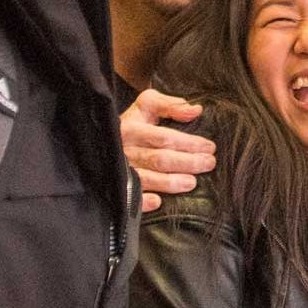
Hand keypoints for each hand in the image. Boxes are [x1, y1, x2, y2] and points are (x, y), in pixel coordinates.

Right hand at [121, 89, 216, 211]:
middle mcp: (125, 150)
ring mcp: (120, 170)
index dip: (189, 143)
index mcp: (132, 128)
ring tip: (192, 183)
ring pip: (147, 178)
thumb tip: (196, 110)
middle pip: (160, 159)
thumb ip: (170, 105)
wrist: (98, 140)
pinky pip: (128, 196)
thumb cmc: (132, 123)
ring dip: (170, 182)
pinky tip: (158, 202)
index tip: (210, 147)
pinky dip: (142, 200)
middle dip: (187, 162)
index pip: (165, 137)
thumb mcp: (146, 106)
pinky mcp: (115, 187)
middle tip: (209, 164)